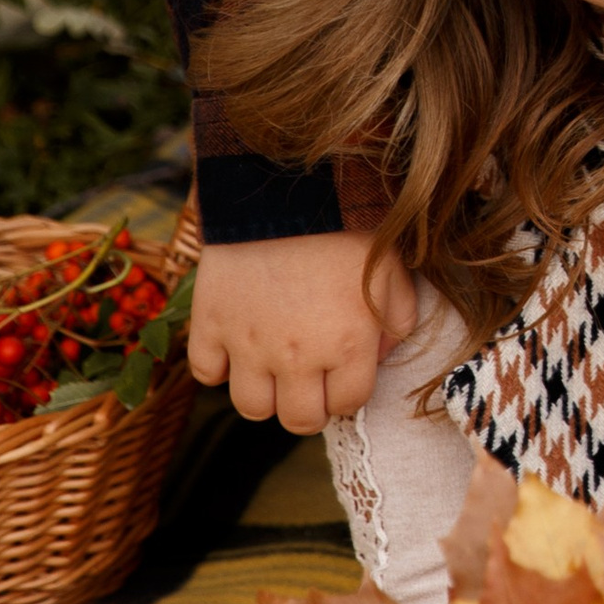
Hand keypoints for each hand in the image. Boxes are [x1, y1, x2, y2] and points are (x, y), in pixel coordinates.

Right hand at [182, 229, 411, 432]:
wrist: (285, 183)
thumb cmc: (347, 224)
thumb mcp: (392, 270)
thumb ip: (397, 322)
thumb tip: (379, 356)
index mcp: (349, 345)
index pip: (347, 404)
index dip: (347, 390)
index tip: (342, 372)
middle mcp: (298, 356)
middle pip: (299, 420)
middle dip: (309, 404)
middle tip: (309, 377)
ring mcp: (248, 343)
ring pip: (252, 408)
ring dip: (266, 392)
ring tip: (273, 364)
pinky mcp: (210, 323)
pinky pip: (206, 373)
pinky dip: (219, 366)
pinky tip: (237, 343)